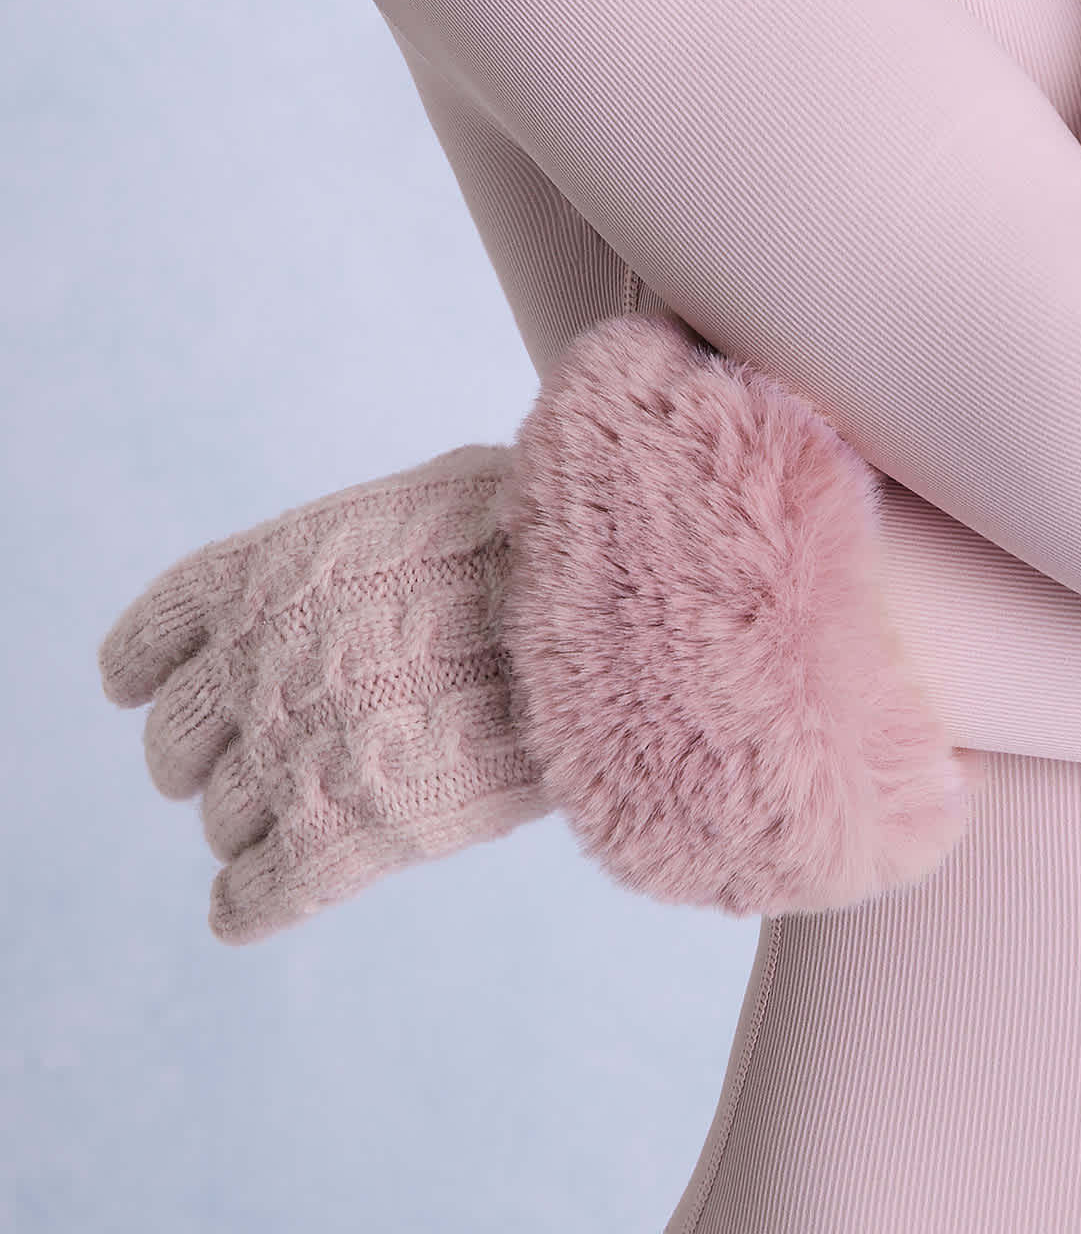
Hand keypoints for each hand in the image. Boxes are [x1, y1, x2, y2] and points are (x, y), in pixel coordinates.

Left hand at [101, 318, 974, 942]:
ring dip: (250, 814)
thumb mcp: (442, 495)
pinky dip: (254, 898)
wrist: (620, 611)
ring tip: (307, 802)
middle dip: (209, 751)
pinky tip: (271, 890)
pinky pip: (252, 894)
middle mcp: (261, 659)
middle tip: (268, 749)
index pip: (148, 647)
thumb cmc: (553, 539)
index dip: (156, 676)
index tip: (168, 691)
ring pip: (215, 815)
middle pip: (172, 746)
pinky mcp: (345, 836)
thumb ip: (370, 540)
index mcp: (273, 570)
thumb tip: (397, 531)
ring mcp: (296, 748)